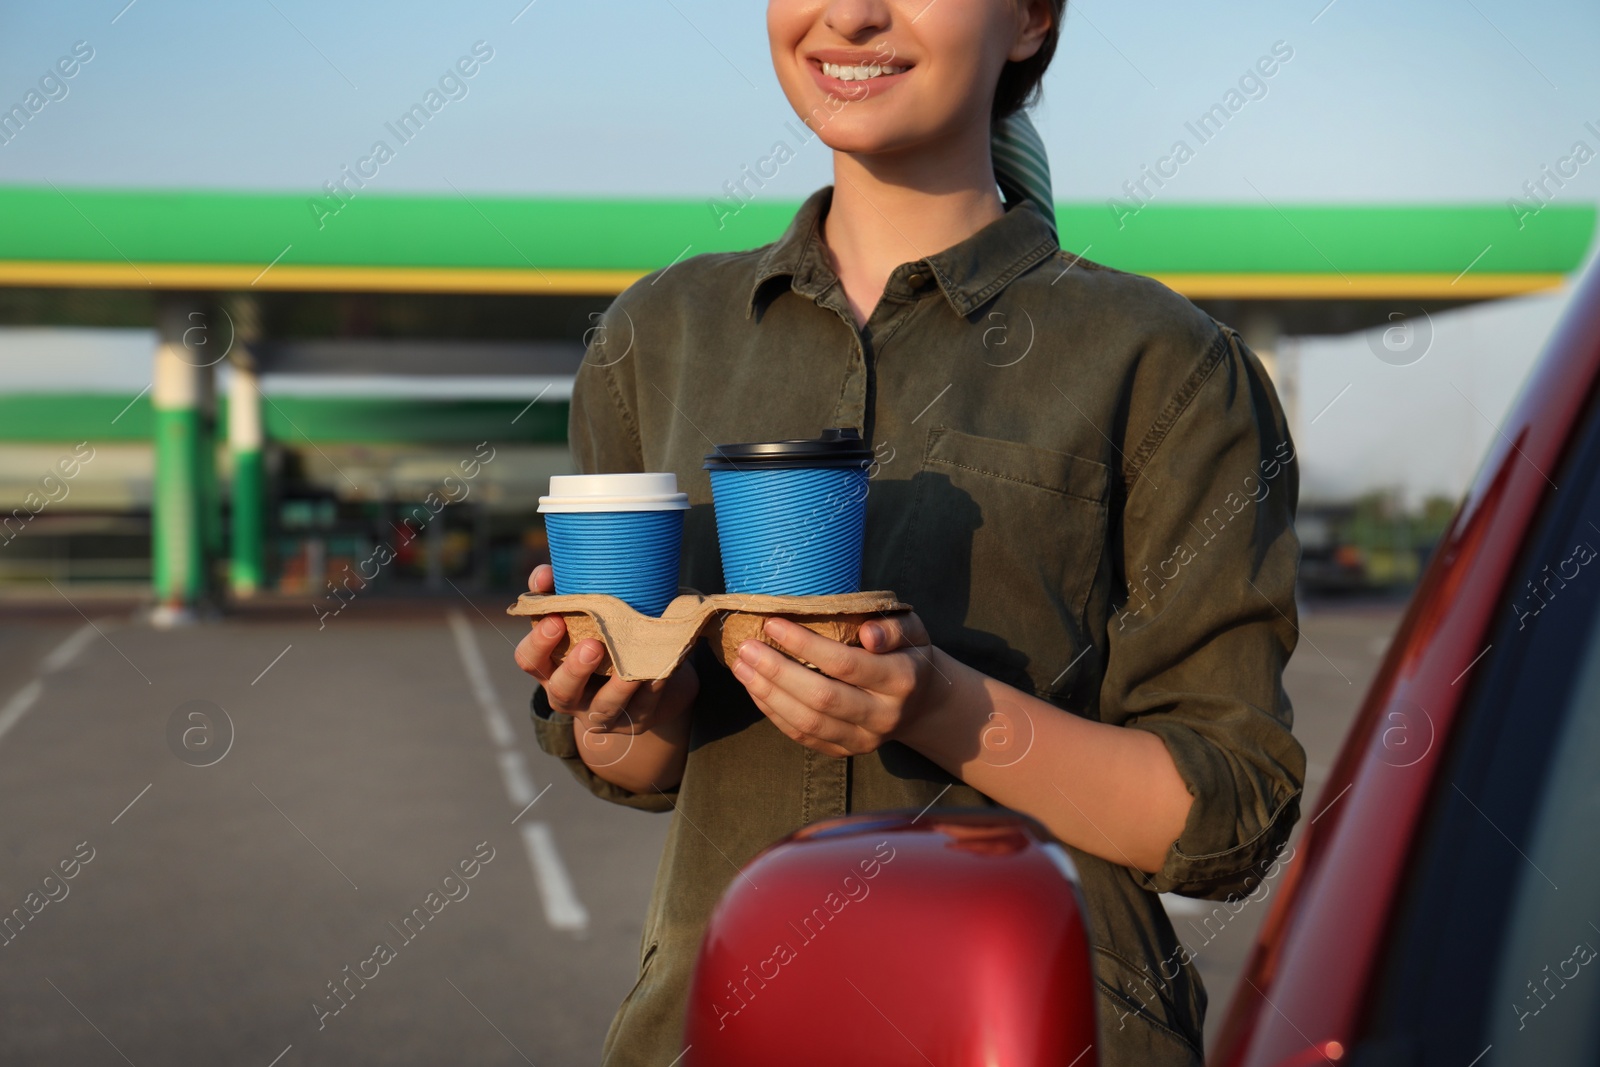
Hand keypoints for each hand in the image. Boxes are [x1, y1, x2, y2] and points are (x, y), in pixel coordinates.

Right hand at [514, 564, 697, 736]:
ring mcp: (602, 711)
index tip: (555, 619)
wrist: (647, 672)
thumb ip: (559, 591)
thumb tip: (545, 574)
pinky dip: (650, 690)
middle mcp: (570, 694)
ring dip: (615, 688)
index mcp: (551, 666)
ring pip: (603, 708)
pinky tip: (657, 673)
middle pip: (561, 690)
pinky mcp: (636, 718)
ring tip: (628, 669)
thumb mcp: (581, 613)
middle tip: (592, 645)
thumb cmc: (605, 633)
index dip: (538, 642)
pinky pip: (643, 707)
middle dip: (575, 670)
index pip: (530, 659)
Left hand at [729, 612, 949, 756]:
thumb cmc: (908, 654)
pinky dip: (774, 712)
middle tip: (746, 647)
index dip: (806, 645)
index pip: (846, 664)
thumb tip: (867, 634)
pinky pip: (803, 736)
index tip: (773, 624)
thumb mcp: (913, 630)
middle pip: (822, 698)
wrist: (921, 703)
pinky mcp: (844, 751)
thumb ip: (892, 627)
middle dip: (777, 672)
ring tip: (741, 666)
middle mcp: (883, 716)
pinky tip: (755, 688)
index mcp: (901, 680)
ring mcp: (863, 740)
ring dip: (768, 694)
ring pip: (808, 723)